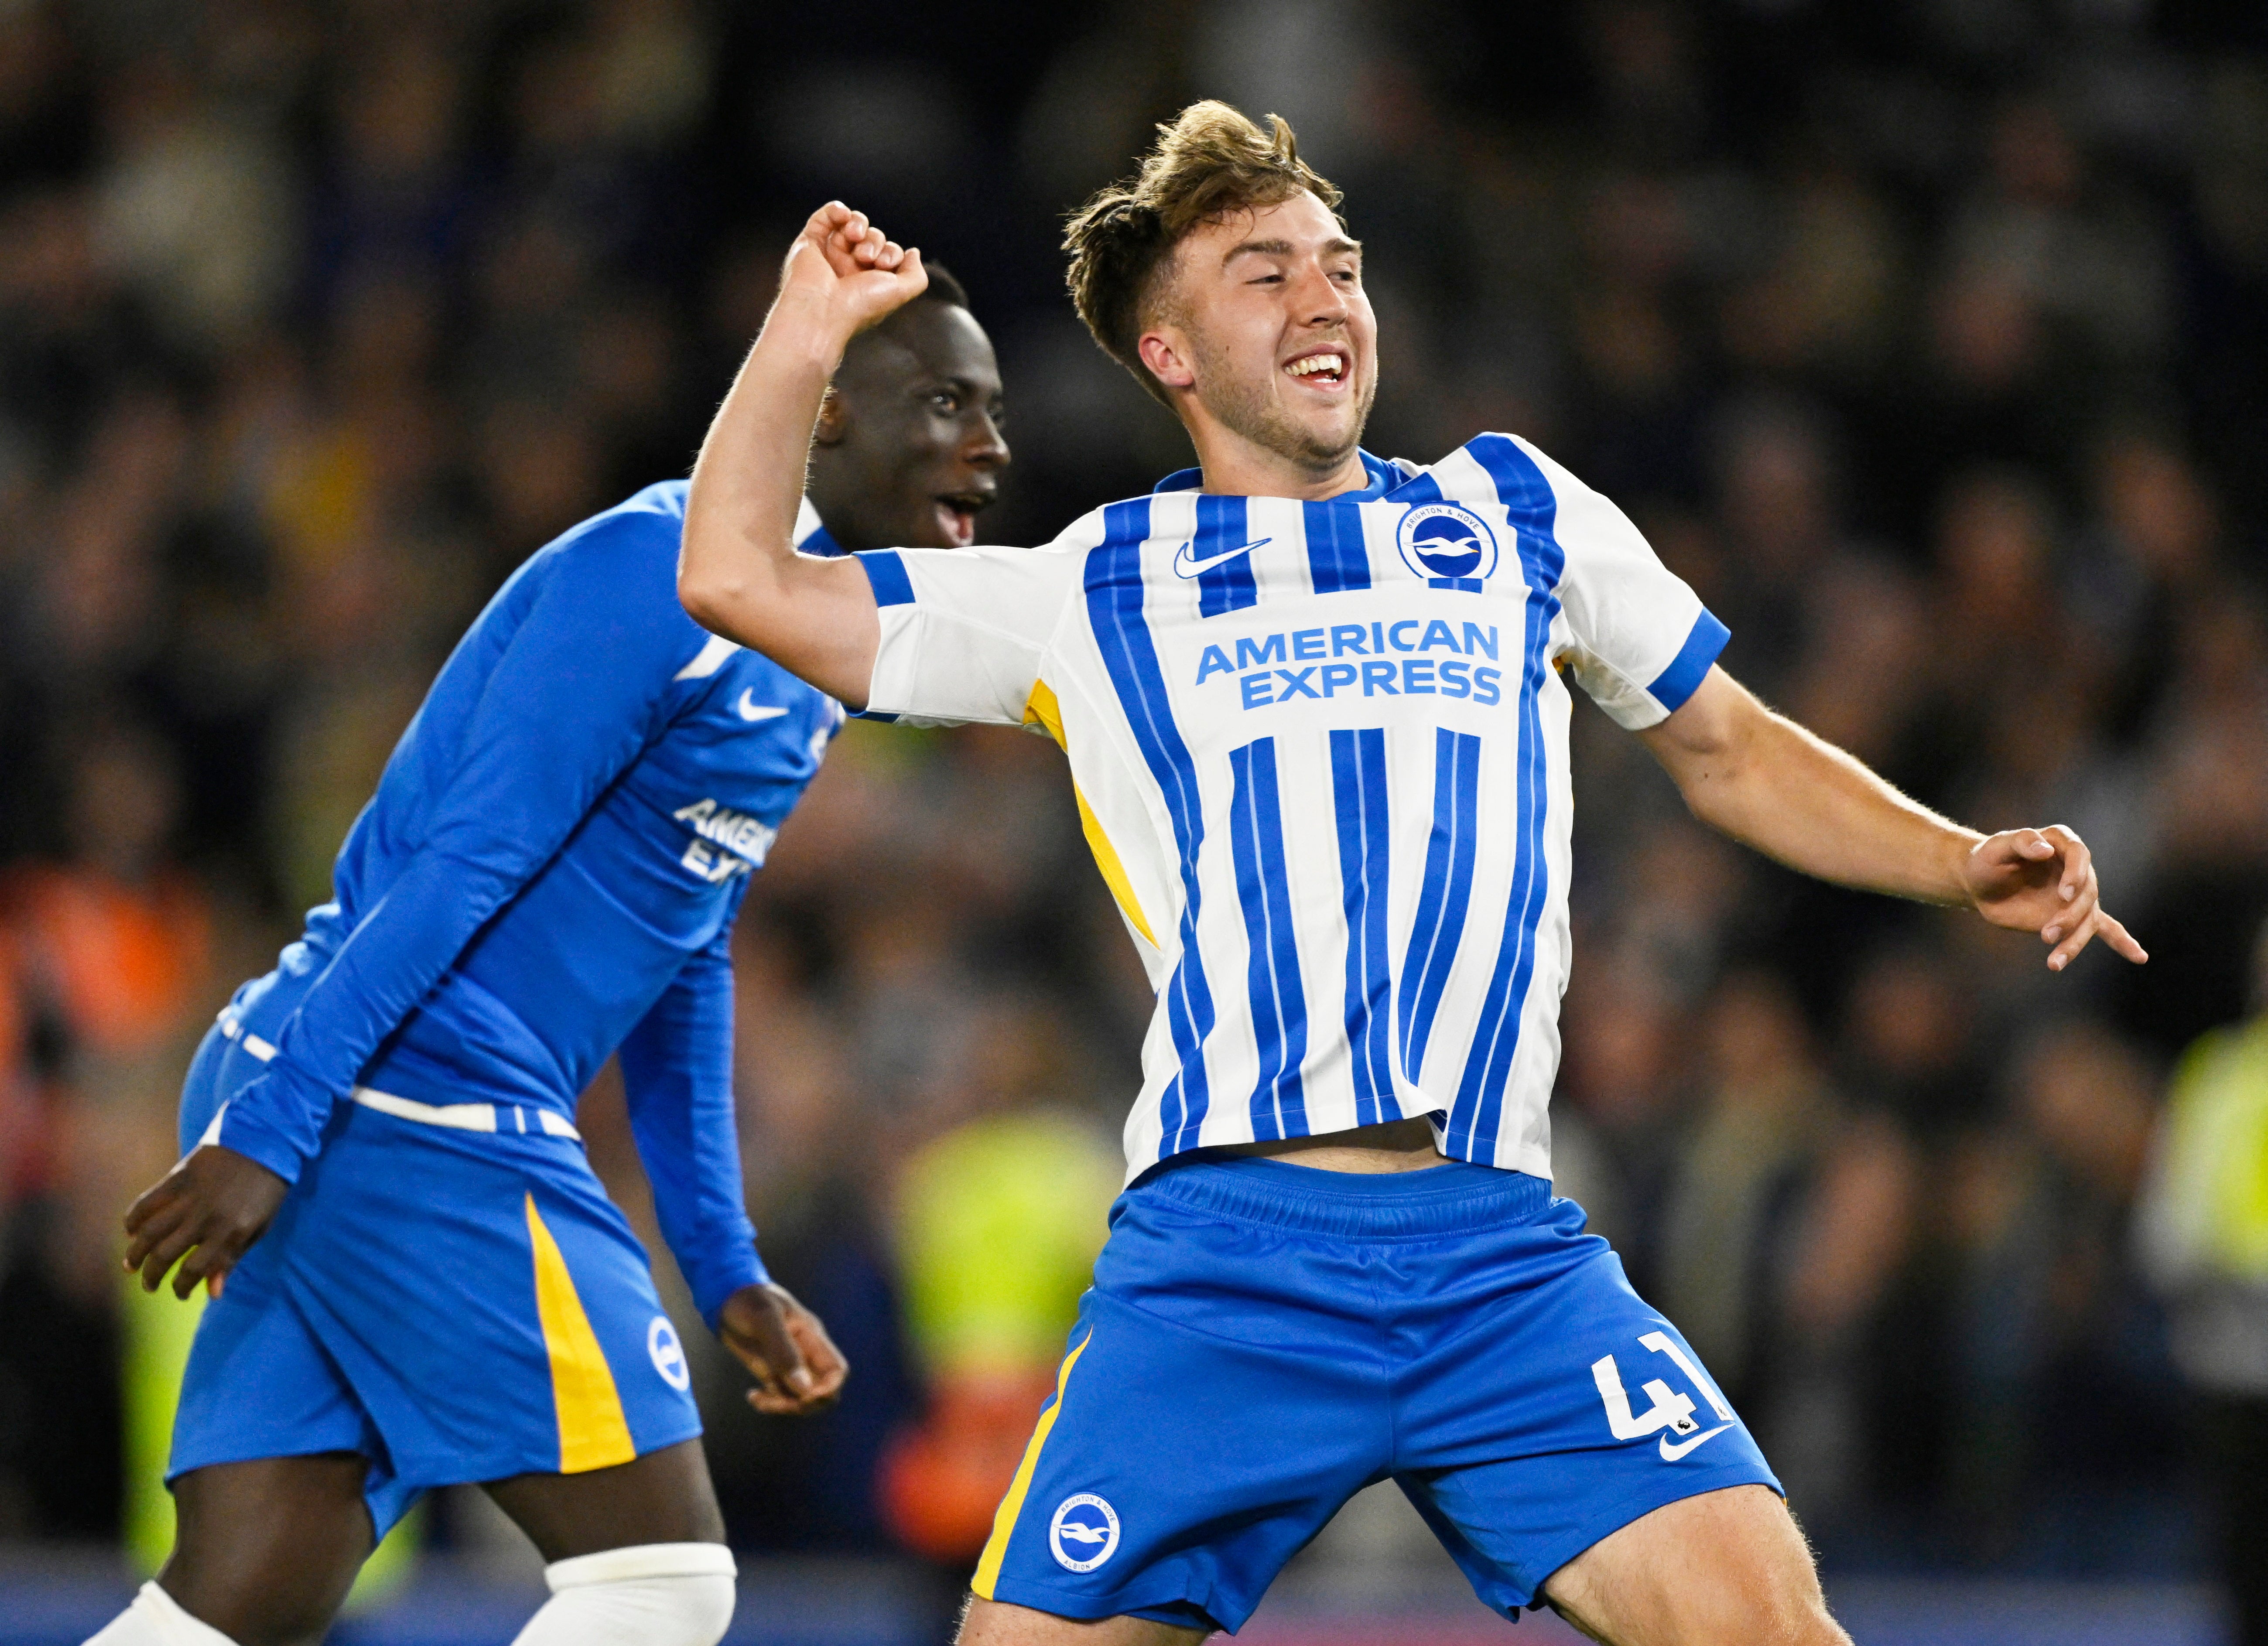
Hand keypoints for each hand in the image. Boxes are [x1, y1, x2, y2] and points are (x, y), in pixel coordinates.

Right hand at [122, 1145, 289, 1299]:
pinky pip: (146, 1203)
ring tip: (131, 1266)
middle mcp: (207, 1218)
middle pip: (165, 1255)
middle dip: (152, 1277)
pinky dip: (133, 1219)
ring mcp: (190, 1197)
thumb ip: (232, 1258)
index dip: (183, 1288)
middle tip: (149, 1286)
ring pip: (149, 1233)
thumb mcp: (259, 1228)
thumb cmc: (265, 1190)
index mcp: (231, 1232)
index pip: (194, 1270)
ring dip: (135, 1254)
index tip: (180, 1293)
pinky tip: (130, 1232)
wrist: (264, 1141)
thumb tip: (212, 1293)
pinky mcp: (177, 1178)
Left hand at [717, 1282, 848, 1415]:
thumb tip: (804, 1389)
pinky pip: (781, 1396)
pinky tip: (752, 1396)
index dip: (827, 1388)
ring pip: (801, 1398)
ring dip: (783, 1405)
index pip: (836, 1370)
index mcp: (811, 1337)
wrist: (726, 1296)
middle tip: (776, 1400)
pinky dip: (770, 1402)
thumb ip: (784, 1352)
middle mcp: (804, 1353)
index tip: (803, 1395)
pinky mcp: (771, 1371)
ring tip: (758, 1398)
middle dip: (804, 1403)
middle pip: (822, 1390)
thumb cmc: (748, 1300)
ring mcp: (788, 1364)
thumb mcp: (765, 1319)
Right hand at [773, 201, 926, 353]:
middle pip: (873, 237)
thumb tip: (913, 252)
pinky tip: (843, 215)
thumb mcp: (900, 292)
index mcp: (870, 282)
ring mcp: (829, 255)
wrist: (822, 310)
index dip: (892, 252)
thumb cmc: (859, 305)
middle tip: (866, 258)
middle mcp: (850, 269)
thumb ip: (916, 275)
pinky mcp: (809, 243)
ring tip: (854, 238)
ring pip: (852, 226)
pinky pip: (826, 217)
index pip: (889, 253)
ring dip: (859, 226)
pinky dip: (837, 209)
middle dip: (875, 241)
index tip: (884, 265)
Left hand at [1960, 825, 2147, 971]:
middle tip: (2046, 935)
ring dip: (2075, 941)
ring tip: (2054, 963)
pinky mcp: (2073, 916)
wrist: (1981, 883)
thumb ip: (2021, 842)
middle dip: (2070, 917)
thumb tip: (2045, 849)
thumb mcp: (1996, 848)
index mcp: (2061, 843)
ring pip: (2089, 919)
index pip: (2080, 855)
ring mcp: (2078, 894)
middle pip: (2087, 893)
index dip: (2076, 874)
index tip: (2065, 894)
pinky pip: (2105, 929)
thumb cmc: (1987, 860)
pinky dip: (2122, 942)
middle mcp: (2076, 868)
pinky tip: (2140, 957)